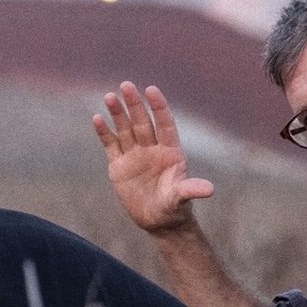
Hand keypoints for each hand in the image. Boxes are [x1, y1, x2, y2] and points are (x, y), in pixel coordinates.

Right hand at [92, 82, 214, 233]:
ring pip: (125, 129)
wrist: (158, 221)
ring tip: (110, 97)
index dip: (159, 107)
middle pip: (142, 122)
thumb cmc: (174, 208)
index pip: (165, 124)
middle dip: (134, 105)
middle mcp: (152, 149)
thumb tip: (210, 190)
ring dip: (118, 114)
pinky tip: (97, 118)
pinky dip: (104, 133)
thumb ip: (191, 190)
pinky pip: (111, 145)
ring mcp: (135, 155)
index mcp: (170, 151)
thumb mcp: (181, 199)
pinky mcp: (119, 166)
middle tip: (126, 85)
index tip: (152, 90)